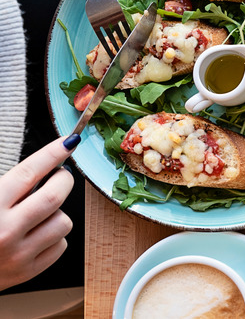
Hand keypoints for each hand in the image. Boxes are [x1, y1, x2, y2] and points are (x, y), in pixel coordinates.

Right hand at [0, 136, 76, 290]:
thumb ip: (7, 185)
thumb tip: (44, 164)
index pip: (29, 172)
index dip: (52, 154)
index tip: (68, 142)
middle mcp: (5, 230)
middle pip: (54, 195)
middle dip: (63, 180)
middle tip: (59, 177)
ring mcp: (18, 254)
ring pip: (62, 221)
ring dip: (57, 212)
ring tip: (39, 213)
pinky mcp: (28, 271)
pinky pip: (60, 245)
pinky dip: (54, 237)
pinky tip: (37, 234)